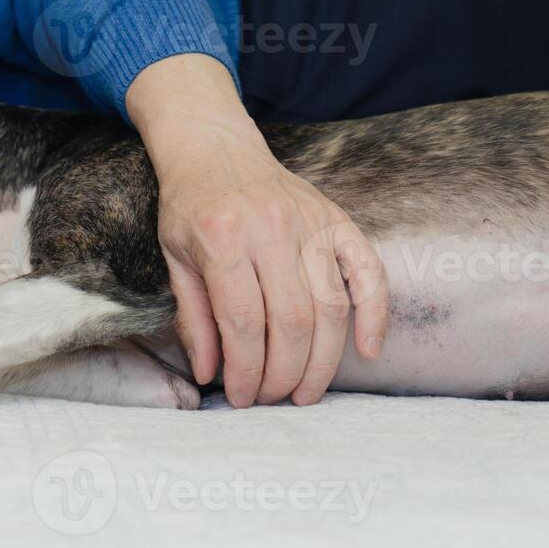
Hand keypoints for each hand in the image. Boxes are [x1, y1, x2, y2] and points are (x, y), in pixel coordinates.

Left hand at [126, 55, 388, 406]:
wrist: (214, 148)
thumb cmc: (190, 206)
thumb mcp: (174, 258)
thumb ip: (193, 317)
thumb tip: (209, 375)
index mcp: (222, 238)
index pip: (243, 321)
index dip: (246, 369)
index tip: (243, 397)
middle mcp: (270, 229)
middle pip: (292, 321)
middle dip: (285, 374)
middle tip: (276, 399)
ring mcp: (309, 222)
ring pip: (331, 307)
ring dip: (323, 361)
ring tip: (308, 392)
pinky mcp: (337, 219)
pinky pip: (368, 271)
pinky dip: (375, 313)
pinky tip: (366, 350)